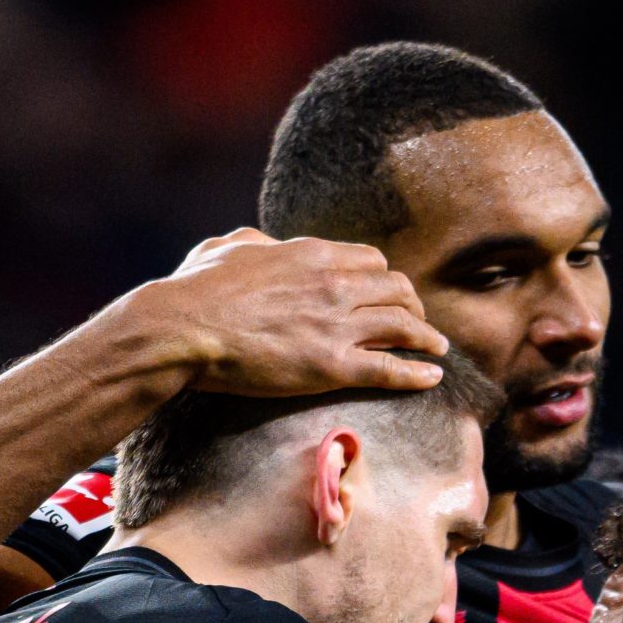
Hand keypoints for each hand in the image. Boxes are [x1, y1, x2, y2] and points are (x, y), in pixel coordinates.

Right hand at [120, 230, 450, 399]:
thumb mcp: (230, 247)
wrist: (185, 328)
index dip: (386, 279)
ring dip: (426, 338)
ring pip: (404, 326)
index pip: (371, 261)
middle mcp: (334, 284)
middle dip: (413, 305)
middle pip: (397, 289)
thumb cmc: (197, 289)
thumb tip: (264, 246)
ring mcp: (337, 325)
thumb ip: (259, 244)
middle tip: (418, 323)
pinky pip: (391, 370)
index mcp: (312, 253)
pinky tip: (432, 378)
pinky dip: (417, 373)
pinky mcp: (333, 366)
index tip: (390, 293)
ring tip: (437, 349)